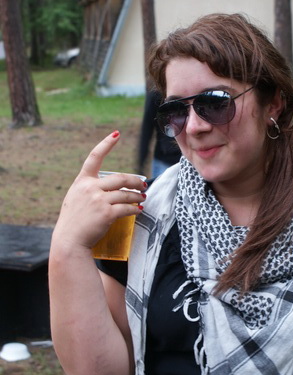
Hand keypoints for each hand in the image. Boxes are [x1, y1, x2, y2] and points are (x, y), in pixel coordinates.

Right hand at [52, 131, 146, 250]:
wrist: (69, 240)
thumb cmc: (73, 221)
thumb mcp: (75, 198)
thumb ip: (89, 189)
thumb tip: (109, 188)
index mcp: (82, 181)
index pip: (94, 157)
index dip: (106, 144)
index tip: (116, 134)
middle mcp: (90, 187)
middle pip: (120, 178)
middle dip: (134, 181)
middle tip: (142, 184)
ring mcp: (98, 200)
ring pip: (125, 194)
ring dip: (137, 196)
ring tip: (142, 198)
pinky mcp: (106, 213)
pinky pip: (126, 208)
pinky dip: (134, 209)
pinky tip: (138, 210)